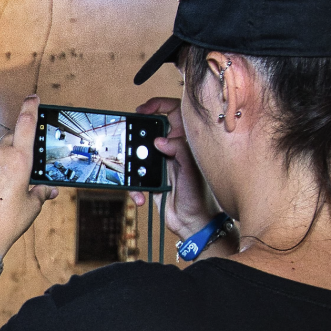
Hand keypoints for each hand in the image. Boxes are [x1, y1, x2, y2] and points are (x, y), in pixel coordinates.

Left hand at [0, 95, 58, 254]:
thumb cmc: (8, 222)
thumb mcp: (31, 207)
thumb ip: (39, 192)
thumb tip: (48, 190)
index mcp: (20, 161)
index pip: (26, 125)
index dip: (31, 108)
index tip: (33, 97)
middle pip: (9, 142)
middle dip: (15, 151)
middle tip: (17, 172)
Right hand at [129, 97, 219, 239]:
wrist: (193, 224)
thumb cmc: (202, 198)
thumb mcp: (193, 171)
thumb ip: (180, 150)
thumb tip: (160, 140)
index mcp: (186, 142)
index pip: (174, 113)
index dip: (159, 106)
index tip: (144, 110)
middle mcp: (172, 150)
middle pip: (150, 131)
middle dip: (137, 134)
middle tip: (128, 138)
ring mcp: (160, 165)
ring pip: (139, 154)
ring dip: (132, 165)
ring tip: (136, 175)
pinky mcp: (150, 180)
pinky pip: (135, 178)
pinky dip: (134, 188)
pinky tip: (141, 196)